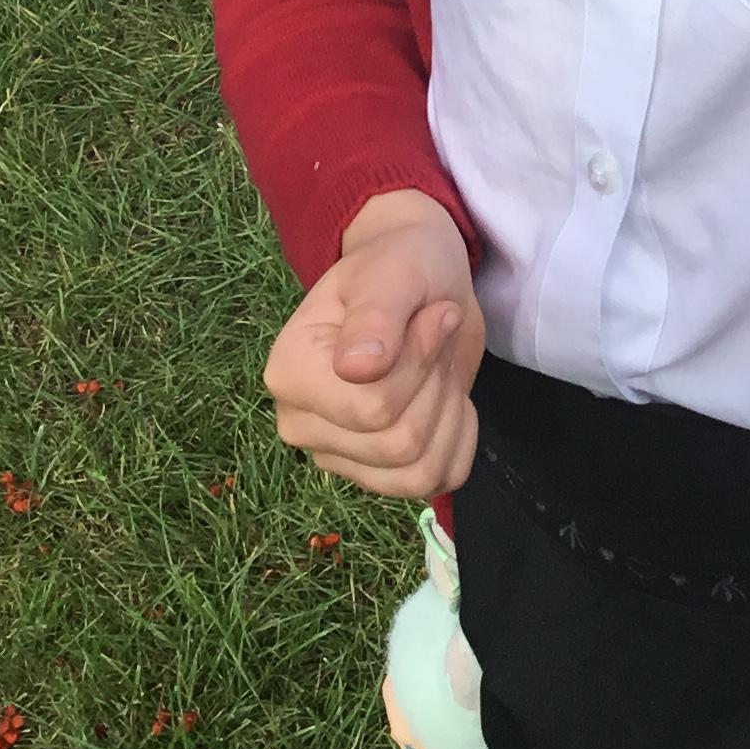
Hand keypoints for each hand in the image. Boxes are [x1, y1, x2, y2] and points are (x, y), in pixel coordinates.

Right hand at [262, 190, 485, 499]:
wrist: (422, 286)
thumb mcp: (395, 272)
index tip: (432, 315)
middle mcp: (302, 424)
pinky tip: (448, 400)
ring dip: (449, 414)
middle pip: (398, 443)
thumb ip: (376, 316)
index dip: (420, 362)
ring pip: (417, 472)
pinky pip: (436, 481)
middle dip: (436, 385)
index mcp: (290, 373)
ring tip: (438, 367)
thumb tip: (355, 369)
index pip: (372, 409)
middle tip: (436, 338)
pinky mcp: (376, 474)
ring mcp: (337, 456)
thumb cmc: (401, 267)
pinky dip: (459, 440)